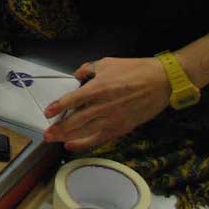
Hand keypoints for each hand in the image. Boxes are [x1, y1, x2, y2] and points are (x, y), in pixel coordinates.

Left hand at [43, 57, 170, 151]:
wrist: (161, 81)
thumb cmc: (134, 69)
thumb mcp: (107, 63)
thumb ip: (88, 69)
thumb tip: (76, 76)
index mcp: (97, 88)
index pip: (71, 100)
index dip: (57, 107)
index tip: (47, 113)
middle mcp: (102, 106)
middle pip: (75, 120)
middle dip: (58, 128)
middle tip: (46, 134)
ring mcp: (112, 119)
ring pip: (85, 132)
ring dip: (67, 137)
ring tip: (54, 141)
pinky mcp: (122, 127)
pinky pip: (100, 138)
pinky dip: (85, 144)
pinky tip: (73, 145)